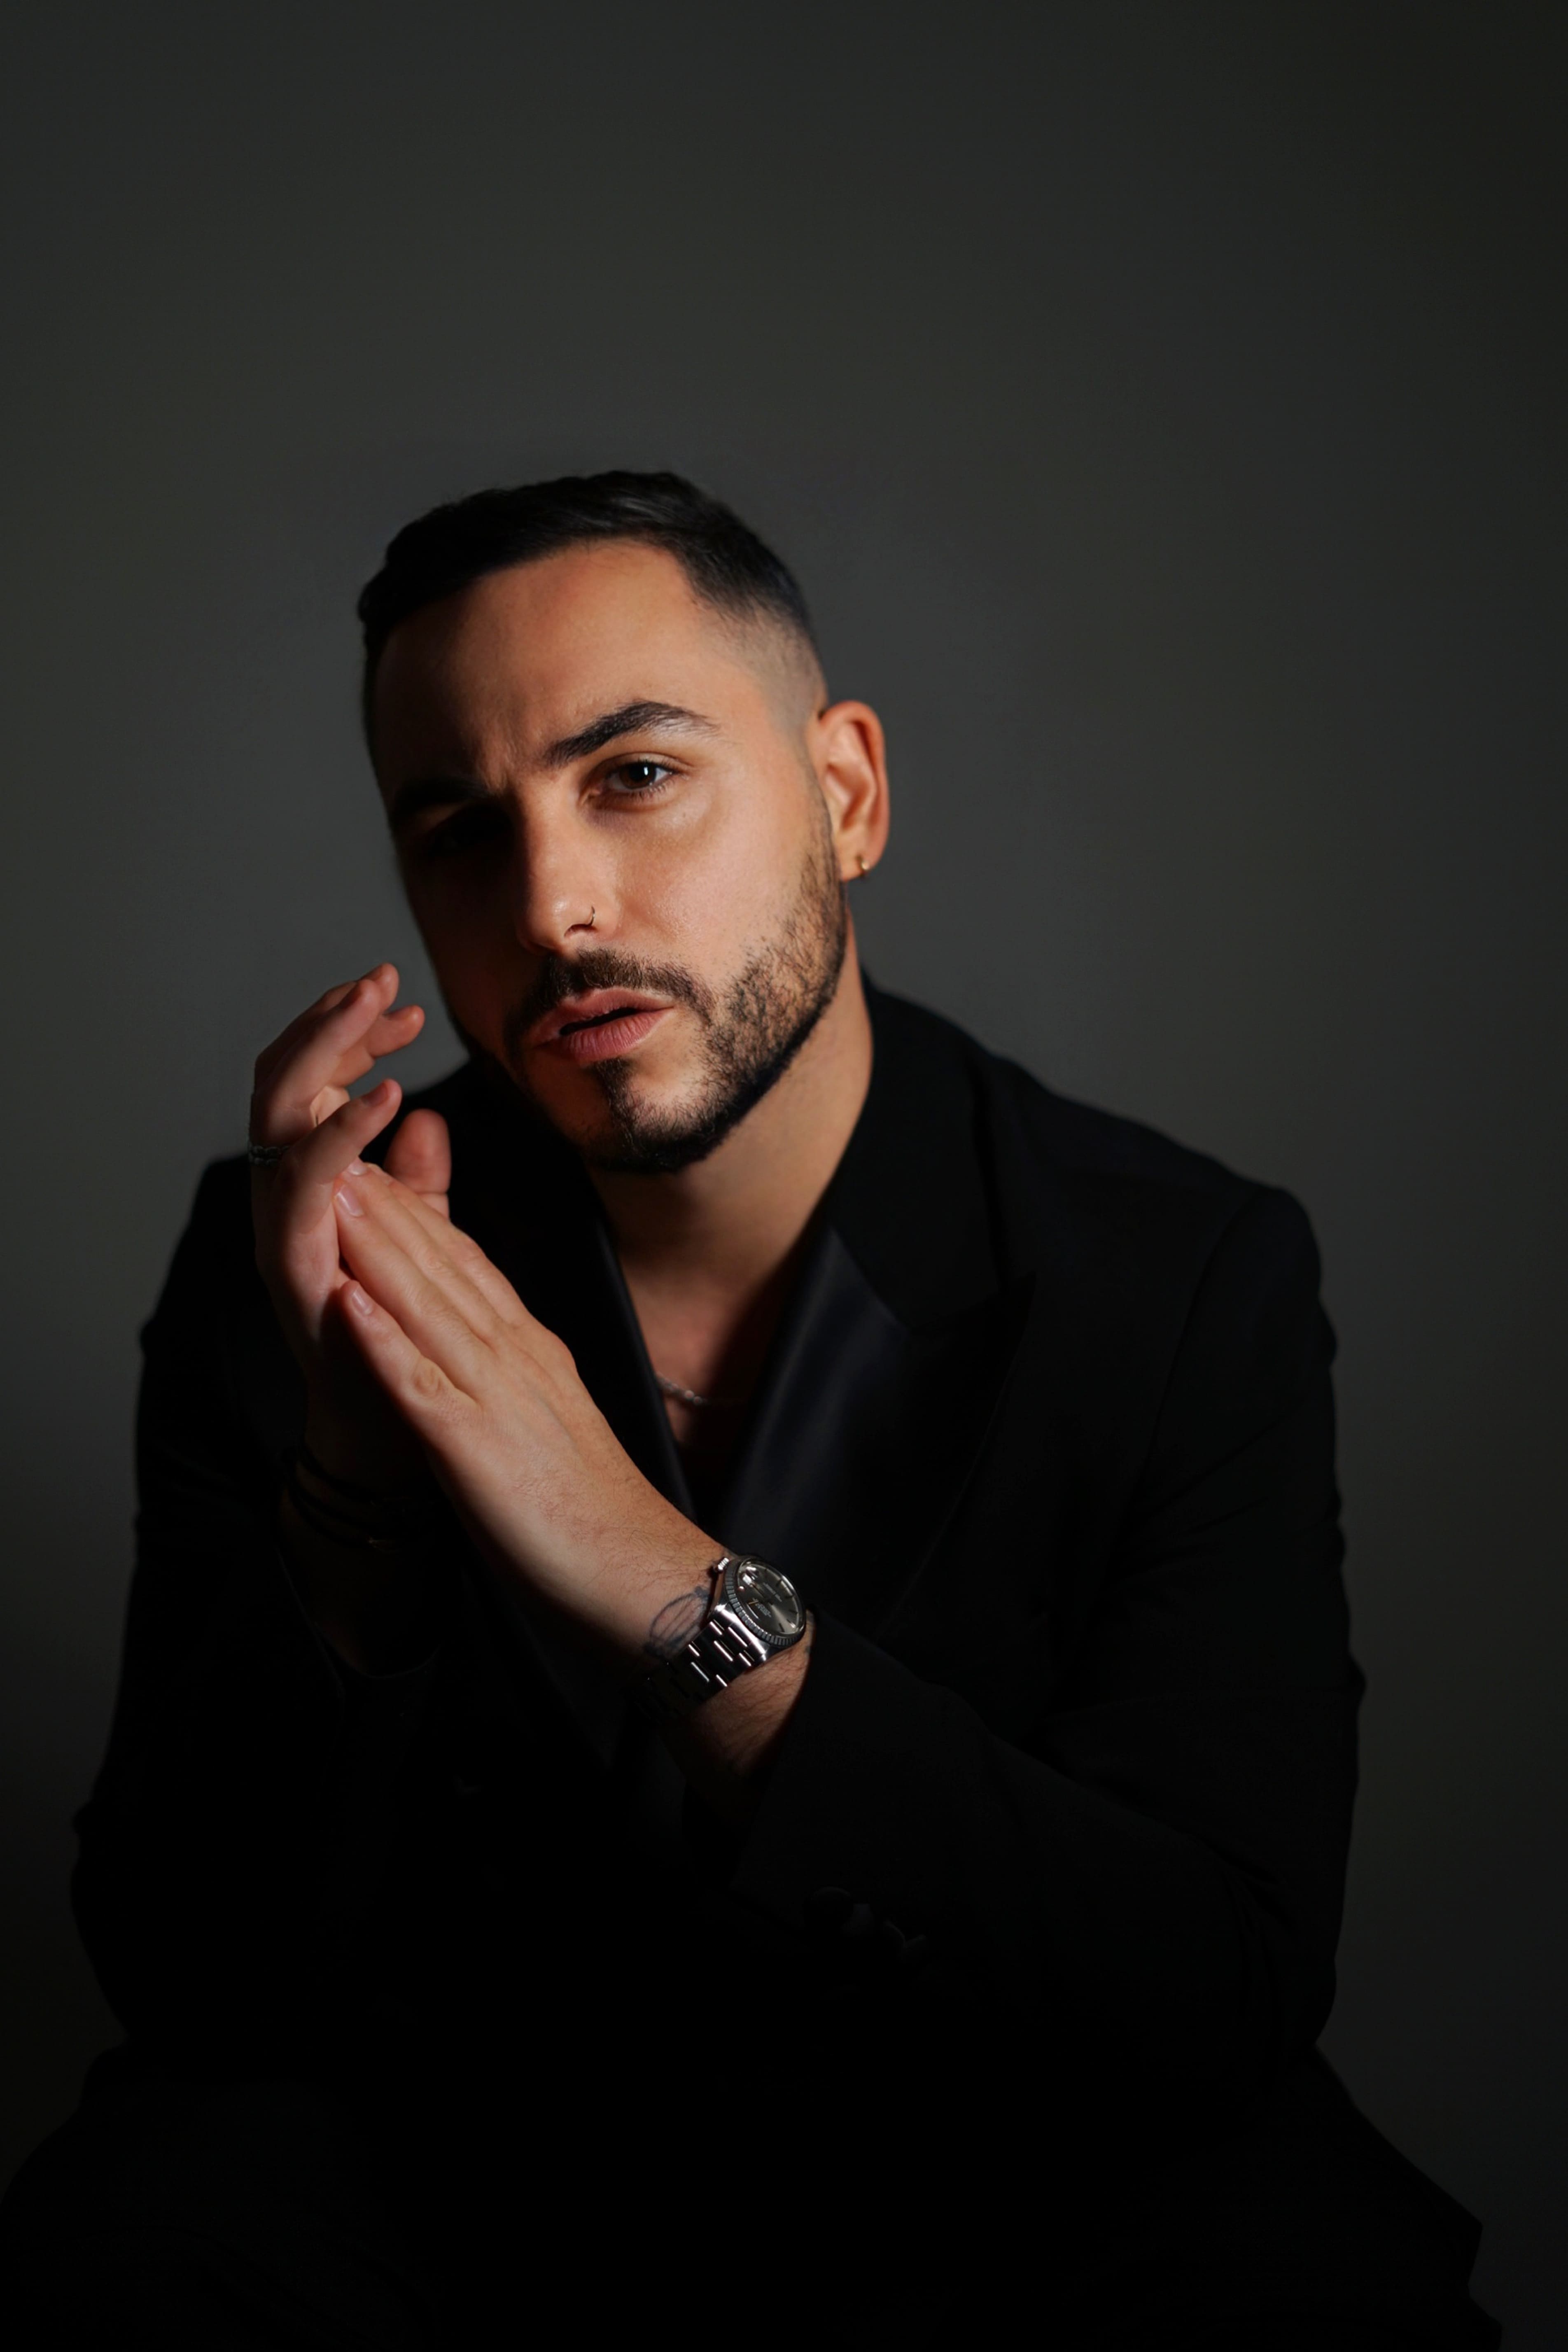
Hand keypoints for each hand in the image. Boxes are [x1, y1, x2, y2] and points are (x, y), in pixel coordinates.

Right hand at [250, 963, 449, 1483]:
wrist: (393, 1434)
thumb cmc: (402, 1340)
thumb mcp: (418, 1242)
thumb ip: (417, 1185)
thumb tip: (426, 1119)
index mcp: (312, 1185)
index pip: (313, 1083)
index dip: (350, 1037)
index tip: (405, 1003)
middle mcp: (284, 1199)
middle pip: (281, 1083)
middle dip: (325, 1024)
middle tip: (377, 977)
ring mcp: (281, 1232)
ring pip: (277, 1118)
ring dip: (323, 1054)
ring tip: (373, 1006)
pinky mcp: (293, 1270)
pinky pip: (304, 1189)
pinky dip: (340, 1135)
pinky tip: (387, 1097)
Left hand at [328, 1159, 716, 1662]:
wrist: (640, 1573)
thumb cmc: (589, 1509)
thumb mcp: (547, 1415)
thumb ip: (514, 1369)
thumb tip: (486, 1337)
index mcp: (529, 1352)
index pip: (467, 1269)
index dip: (418, 1216)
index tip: (376, 1168)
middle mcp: (514, 1359)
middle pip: (443, 1270)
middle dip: (389, 1208)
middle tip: (341, 1145)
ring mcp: (495, 1398)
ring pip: (429, 1308)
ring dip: (379, 1248)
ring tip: (337, 1191)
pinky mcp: (475, 1448)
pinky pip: (421, 1387)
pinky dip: (383, 1341)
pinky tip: (348, 1303)